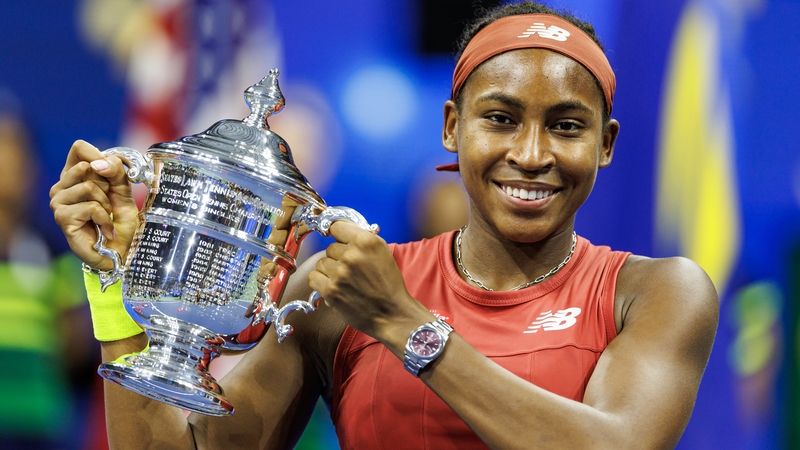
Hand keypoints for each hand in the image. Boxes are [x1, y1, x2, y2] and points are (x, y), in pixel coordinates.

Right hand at [50, 140, 139, 269]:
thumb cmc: (120, 219)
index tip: (110, 173)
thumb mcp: (123, 189)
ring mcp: (59, 202)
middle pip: (85, 165)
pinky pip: (90, 207)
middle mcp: (62, 186)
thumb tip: (98, 164)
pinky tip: (104, 229)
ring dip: (106, 204)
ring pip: (88, 186)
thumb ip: (115, 170)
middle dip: (106, 185)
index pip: (79, 148)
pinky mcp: (62, 218)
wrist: (122, 248)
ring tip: (106, 216)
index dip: (98, 155)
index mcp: (75, 174)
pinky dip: (105, 218)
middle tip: (108, 202)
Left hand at [308, 221, 433, 342]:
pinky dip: (321, 283)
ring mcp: (339, 273)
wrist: (392, 314)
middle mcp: (351, 255)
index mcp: (366, 242)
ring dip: (330, 271)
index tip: (337, 238)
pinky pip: (313, 277)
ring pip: (321, 263)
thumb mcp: (383, 252)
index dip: (337, 233)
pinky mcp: (331, 291)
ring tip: (346, 281)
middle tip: (353, 270)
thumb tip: (339, 229)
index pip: (337, 226)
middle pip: (330, 247)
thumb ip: (362, 238)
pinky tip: (335, 287)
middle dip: (339, 257)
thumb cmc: (388, 284)